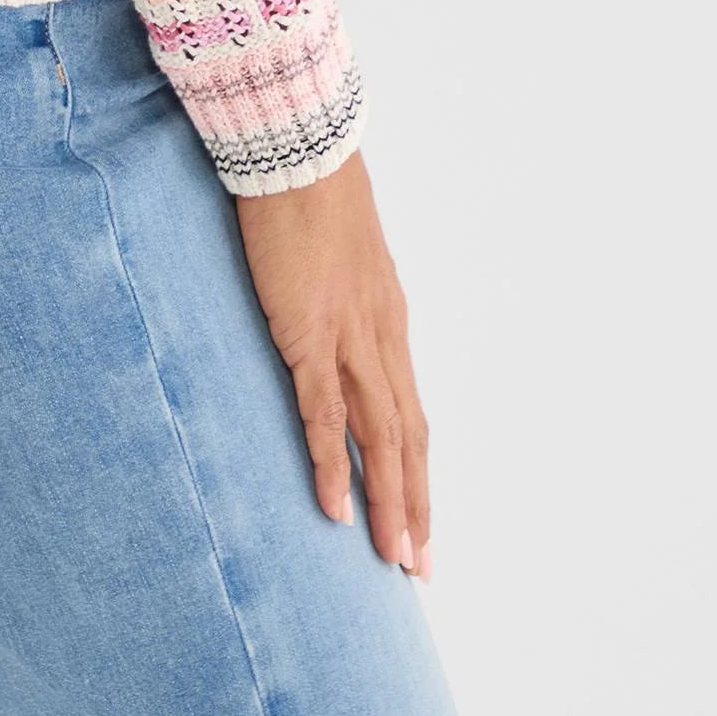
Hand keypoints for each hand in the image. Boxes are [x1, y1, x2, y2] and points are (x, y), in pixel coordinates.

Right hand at [233, 149, 433, 579]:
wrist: (298, 151)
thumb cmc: (310, 196)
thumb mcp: (337, 260)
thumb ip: (339, 300)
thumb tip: (329, 323)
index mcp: (388, 323)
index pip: (410, 413)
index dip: (416, 470)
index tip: (419, 519)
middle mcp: (380, 337)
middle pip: (406, 437)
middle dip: (414, 504)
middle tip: (417, 564)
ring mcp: (348, 337)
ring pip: (378, 436)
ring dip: (387, 501)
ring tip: (391, 557)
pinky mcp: (308, 331)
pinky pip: (323, 411)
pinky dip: (331, 462)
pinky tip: (335, 508)